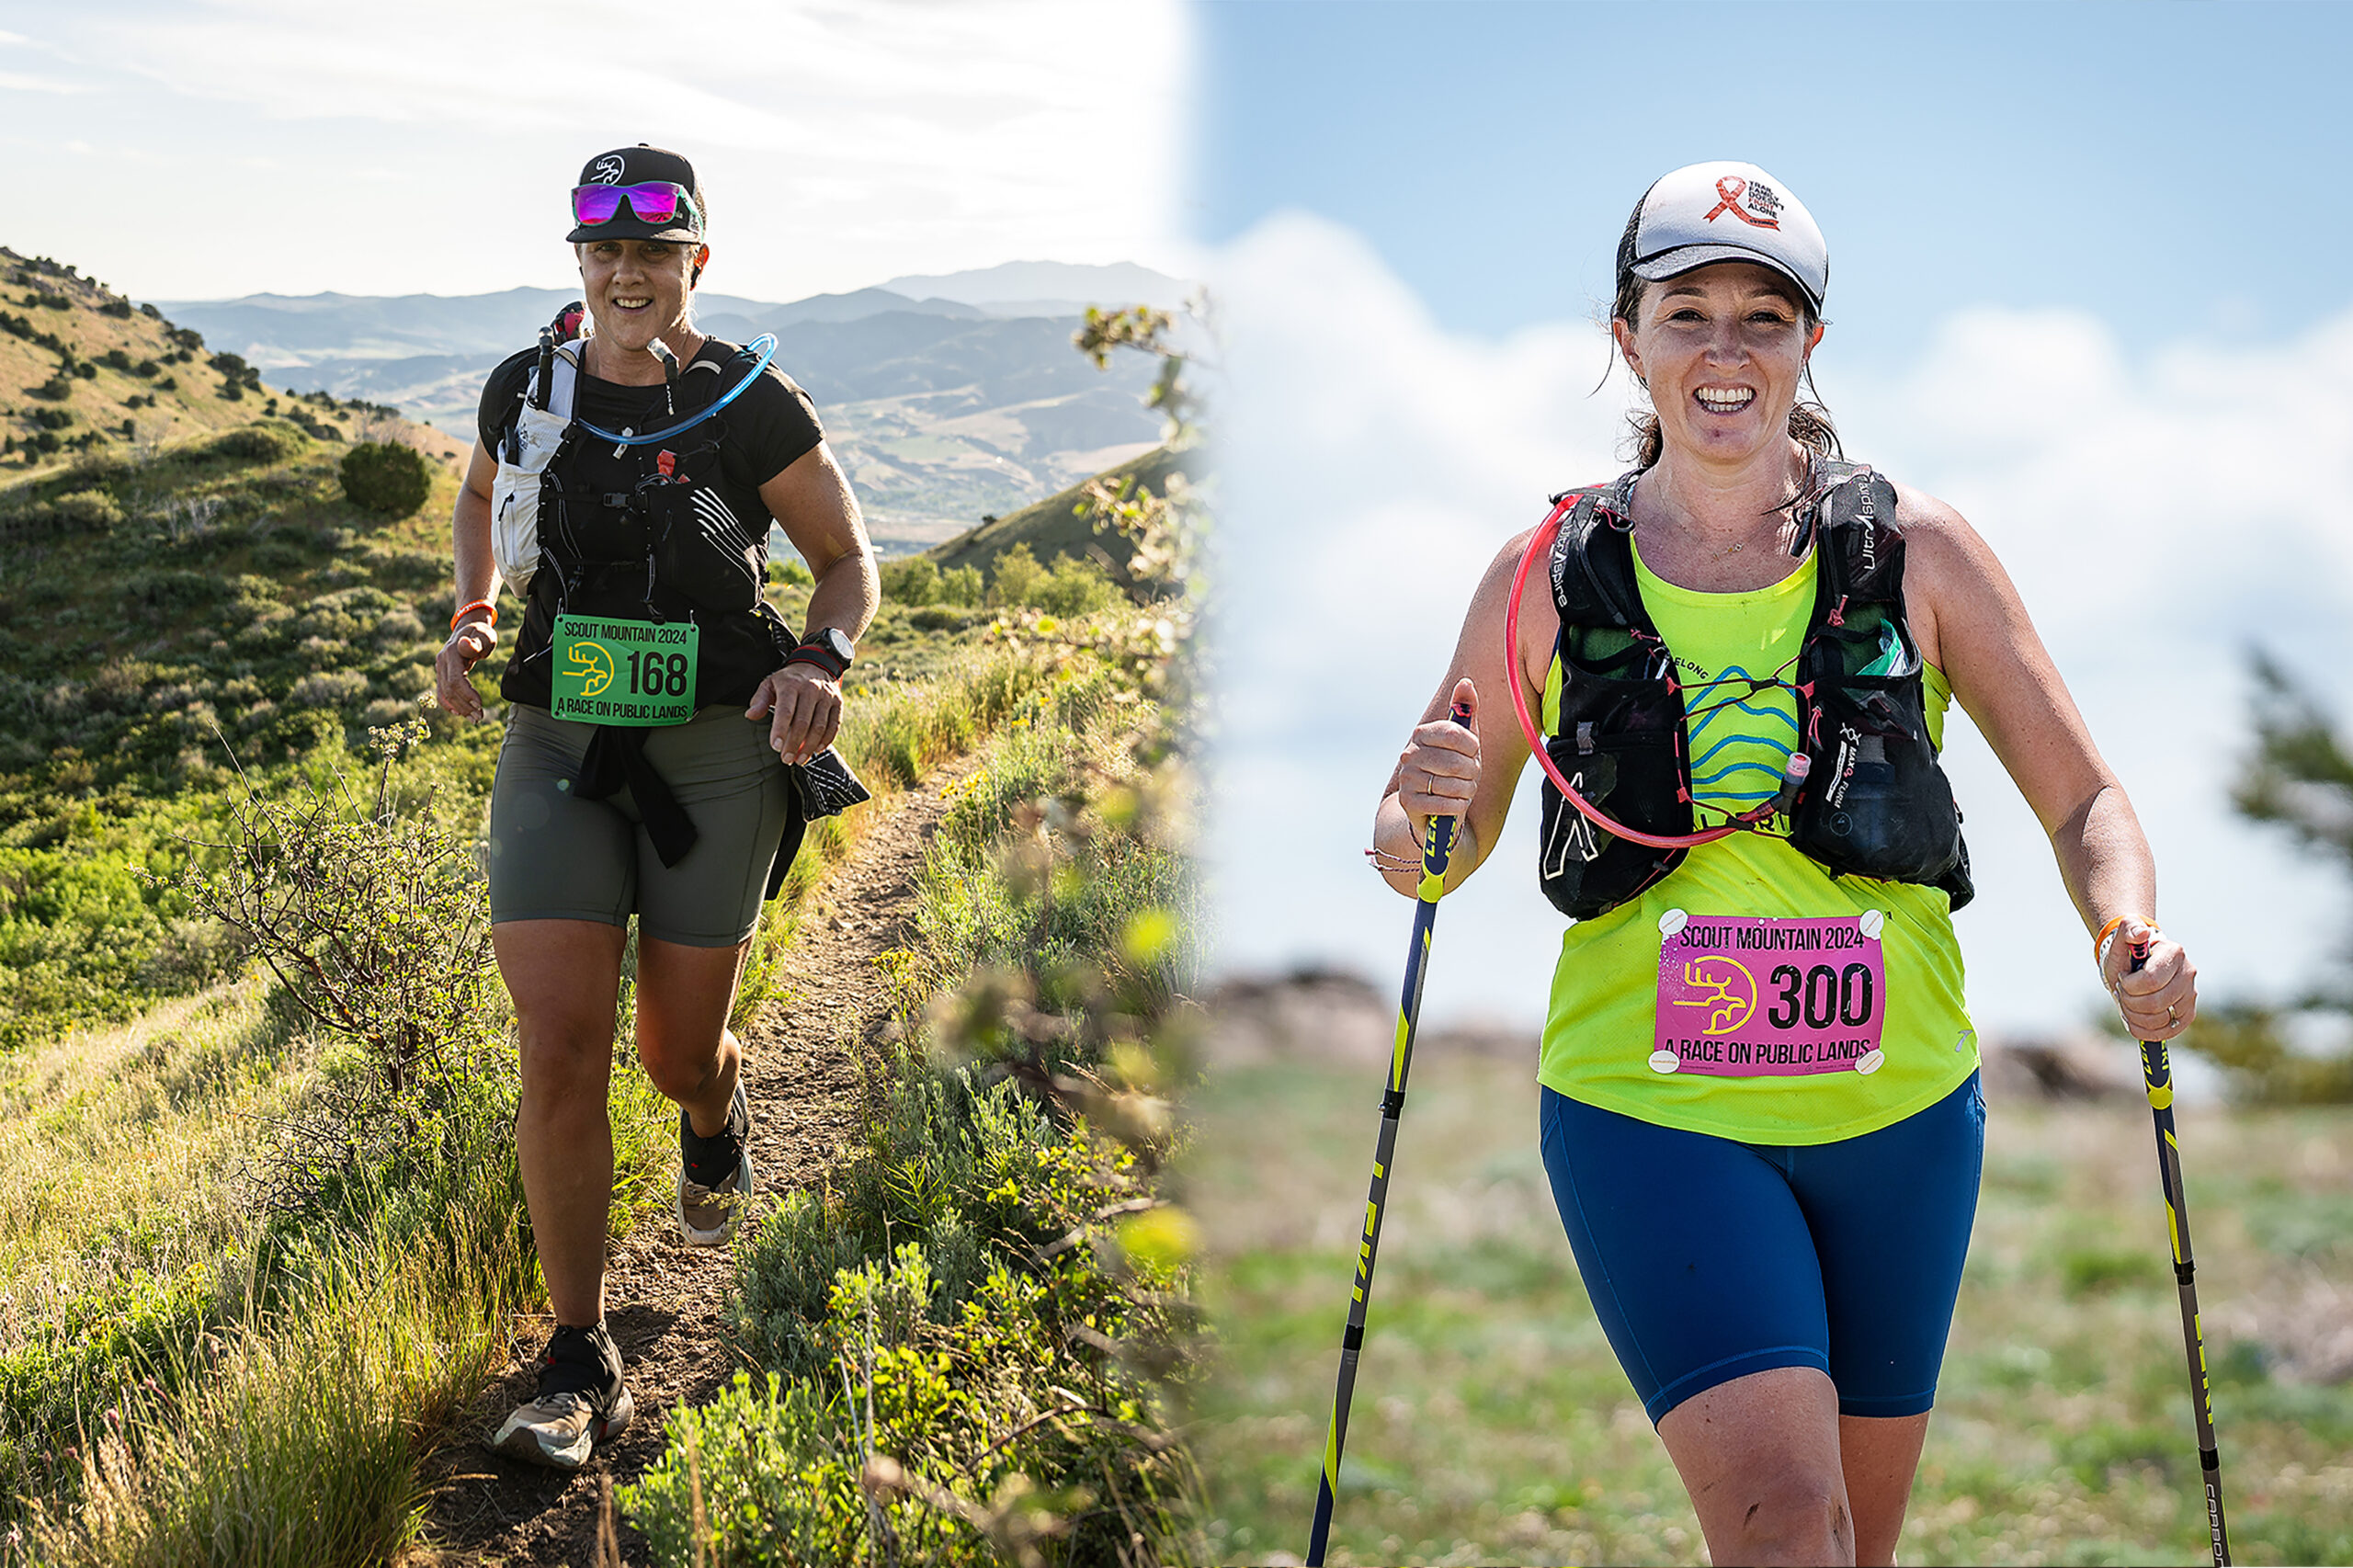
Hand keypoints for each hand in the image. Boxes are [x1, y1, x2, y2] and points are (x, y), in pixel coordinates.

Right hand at [435, 615, 496, 719]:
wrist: (469, 628)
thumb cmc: (481, 633)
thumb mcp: (484, 634)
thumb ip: (477, 642)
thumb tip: (464, 644)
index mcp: (451, 653)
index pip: (455, 680)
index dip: (466, 695)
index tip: (480, 705)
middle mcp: (442, 662)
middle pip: (449, 690)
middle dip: (464, 706)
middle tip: (480, 718)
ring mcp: (440, 668)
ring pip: (445, 693)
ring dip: (459, 708)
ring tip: (474, 719)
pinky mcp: (442, 674)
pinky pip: (442, 692)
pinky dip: (449, 705)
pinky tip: (460, 714)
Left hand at [748, 661, 841, 763]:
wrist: (815, 664)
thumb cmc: (788, 680)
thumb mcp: (770, 684)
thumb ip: (759, 700)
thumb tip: (750, 716)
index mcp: (791, 685)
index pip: (786, 711)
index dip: (781, 730)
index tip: (776, 747)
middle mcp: (811, 689)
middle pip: (803, 722)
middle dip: (794, 744)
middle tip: (786, 759)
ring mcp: (827, 696)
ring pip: (820, 726)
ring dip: (809, 746)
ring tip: (799, 759)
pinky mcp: (838, 703)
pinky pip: (834, 725)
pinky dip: (826, 740)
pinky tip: (816, 750)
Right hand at [1395, 678, 1480, 832]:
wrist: (1433, 805)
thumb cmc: (1453, 768)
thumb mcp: (1463, 739)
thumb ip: (1465, 711)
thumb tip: (1466, 683)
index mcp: (1422, 734)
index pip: (1454, 733)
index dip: (1472, 746)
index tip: (1473, 752)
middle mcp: (1409, 754)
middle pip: (1456, 763)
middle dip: (1472, 773)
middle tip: (1471, 776)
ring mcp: (1406, 779)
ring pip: (1452, 785)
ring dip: (1466, 791)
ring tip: (1463, 790)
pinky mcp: (1408, 803)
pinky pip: (1444, 805)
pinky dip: (1458, 806)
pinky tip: (1456, 804)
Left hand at [2099, 917, 2196, 1041]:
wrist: (2133, 966)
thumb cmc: (2127, 953)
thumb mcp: (2121, 938)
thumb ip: (2128, 928)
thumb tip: (2140, 933)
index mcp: (2174, 953)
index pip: (2150, 981)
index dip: (2129, 984)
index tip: (2122, 977)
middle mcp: (2188, 974)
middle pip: (2153, 1003)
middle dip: (2129, 1001)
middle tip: (2122, 991)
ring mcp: (2190, 996)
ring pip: (2158, 1020)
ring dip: (2133, 1016)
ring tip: (2128, 1003)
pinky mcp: (2187, 1015)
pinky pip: (2167, 1032)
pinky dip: (2145, 1031)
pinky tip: (2135, 1021)